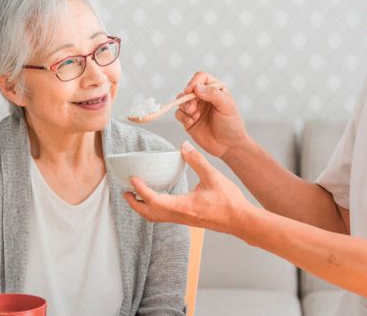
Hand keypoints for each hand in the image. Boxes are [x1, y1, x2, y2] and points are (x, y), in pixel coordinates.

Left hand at [124, 141, 253, 233]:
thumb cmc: (229, 201)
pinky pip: (165, 217)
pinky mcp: (189, 220)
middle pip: (149, 214)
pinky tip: (158, 200)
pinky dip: (155, 209)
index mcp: (184, 206)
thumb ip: (197, 161)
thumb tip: (183, 147)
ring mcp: (184, 220)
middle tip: (125, 192)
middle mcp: (180, 216)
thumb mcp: (213, 176)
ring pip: (156, 217)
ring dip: (144, 208)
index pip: (154, 200)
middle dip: (135, 204)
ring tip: (136, 196)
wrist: (241, 220)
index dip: (141, 190)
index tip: (133, 179)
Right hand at [176, 71, 250, 158]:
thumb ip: (214, 94)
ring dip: (185, 106)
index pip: (201, 78)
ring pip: (181, 100)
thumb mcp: (227, 106)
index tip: (192, 90)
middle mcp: (204, 97)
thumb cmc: (232, 125)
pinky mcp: (188, 120)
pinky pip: (179, 114)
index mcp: (215, 90)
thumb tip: (198, 87)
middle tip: (193, 107)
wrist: (228, 146)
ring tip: (194, 115)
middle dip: (188, 97)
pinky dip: (183, 117)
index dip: (195, 81)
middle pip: (188, 89)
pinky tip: (191, 122)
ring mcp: (195, 108)